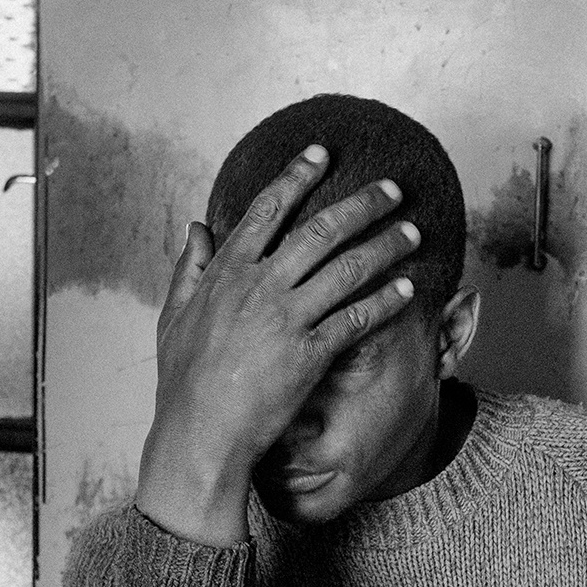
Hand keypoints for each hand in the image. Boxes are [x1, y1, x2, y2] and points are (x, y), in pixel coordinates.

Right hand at [135, 144, 419, 546]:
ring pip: (347, 268)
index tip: (321, 152)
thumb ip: (189, 269)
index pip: (267, 210)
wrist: (199, 434)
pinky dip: (385, 301)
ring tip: (413, 231)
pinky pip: (357, 318)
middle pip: (320, 230)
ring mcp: (285, 319)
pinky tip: (407, 289)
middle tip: (393, 188)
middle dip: (362, 204)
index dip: (297, 176)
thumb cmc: (183, 382)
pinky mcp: (309, 354)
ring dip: (385, 246)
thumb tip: (196, 228)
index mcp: (226, 273)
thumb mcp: (173, 317)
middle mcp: (259, 286)